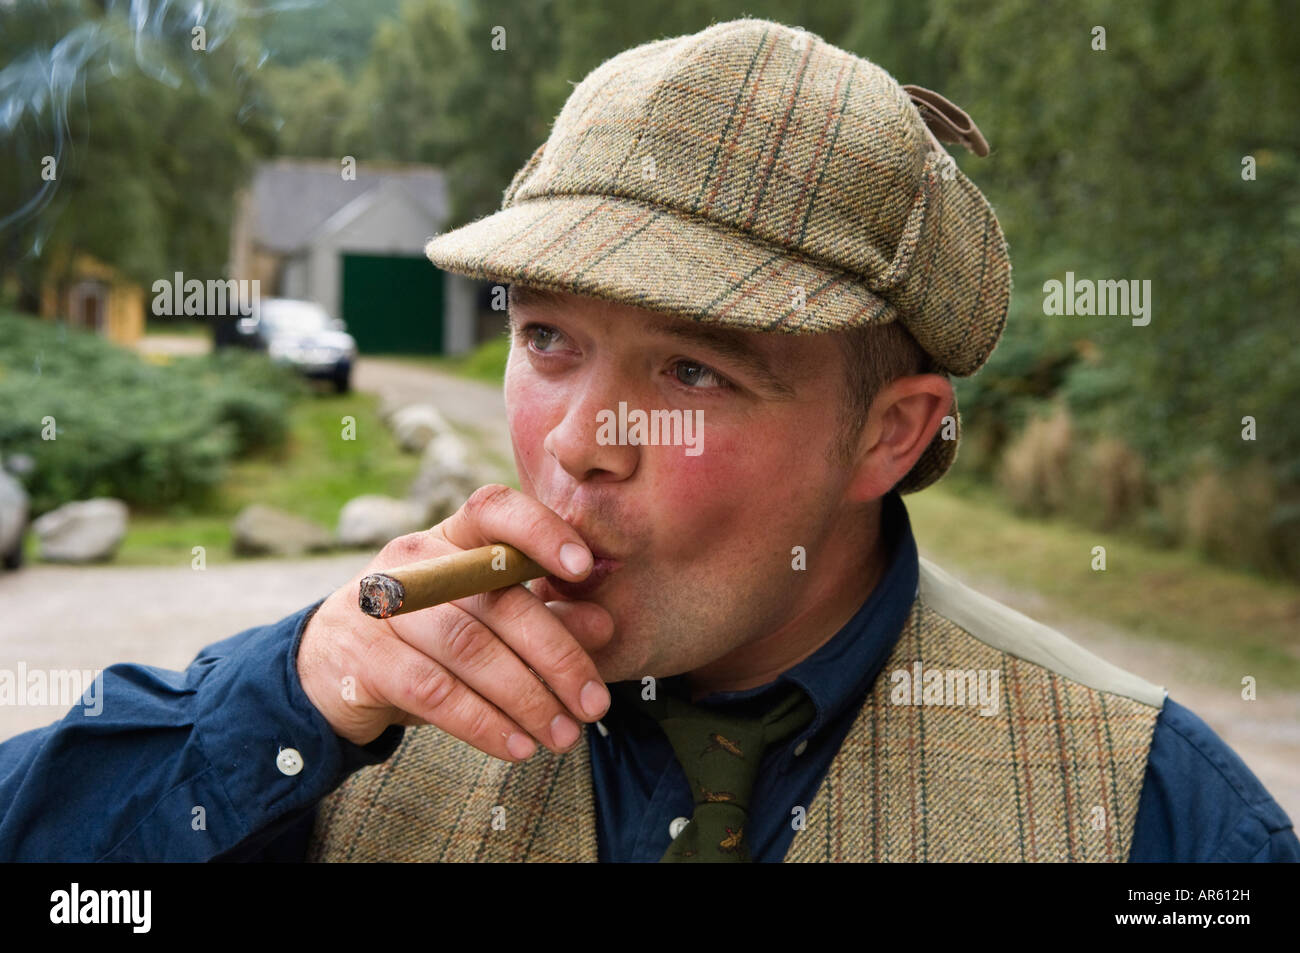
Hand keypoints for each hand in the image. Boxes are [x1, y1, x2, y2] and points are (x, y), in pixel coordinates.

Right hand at [296, 484, 614, 759]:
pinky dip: (484, 723)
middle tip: (594, 703)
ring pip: (470, 649)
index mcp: (453, 537)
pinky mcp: (364, 658)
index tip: (584, 568)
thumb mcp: (485, 620)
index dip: (541, 532)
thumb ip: (545, 617)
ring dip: (527, 699)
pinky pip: (435, 692)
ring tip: (564, 735)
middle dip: (557, 656)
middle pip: (497, 599)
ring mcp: (383, 606)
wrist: (330, 669)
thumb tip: (604, 624)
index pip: (495, 511)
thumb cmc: (427, 638)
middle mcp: (415, 562)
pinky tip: (518, 746)